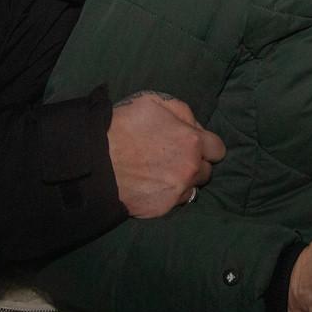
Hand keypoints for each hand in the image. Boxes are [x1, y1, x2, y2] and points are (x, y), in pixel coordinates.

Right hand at [107, 90, 225, 217]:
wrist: (93, 160)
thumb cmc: (122, 125)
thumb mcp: (154, 102)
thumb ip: (182, 113)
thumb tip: (194, 126)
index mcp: (192, 142)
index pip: (218, 149)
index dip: (205, 146)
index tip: (193, 146)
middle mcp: (190, 169)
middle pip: (206, 171)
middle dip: (195, 164)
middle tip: (173, 159)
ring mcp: (177, 191)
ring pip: (192, 188)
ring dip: (182, 181)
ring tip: (161, 174)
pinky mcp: (162, 208)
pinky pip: (173, 203)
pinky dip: (166, 195)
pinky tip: (150, 186)